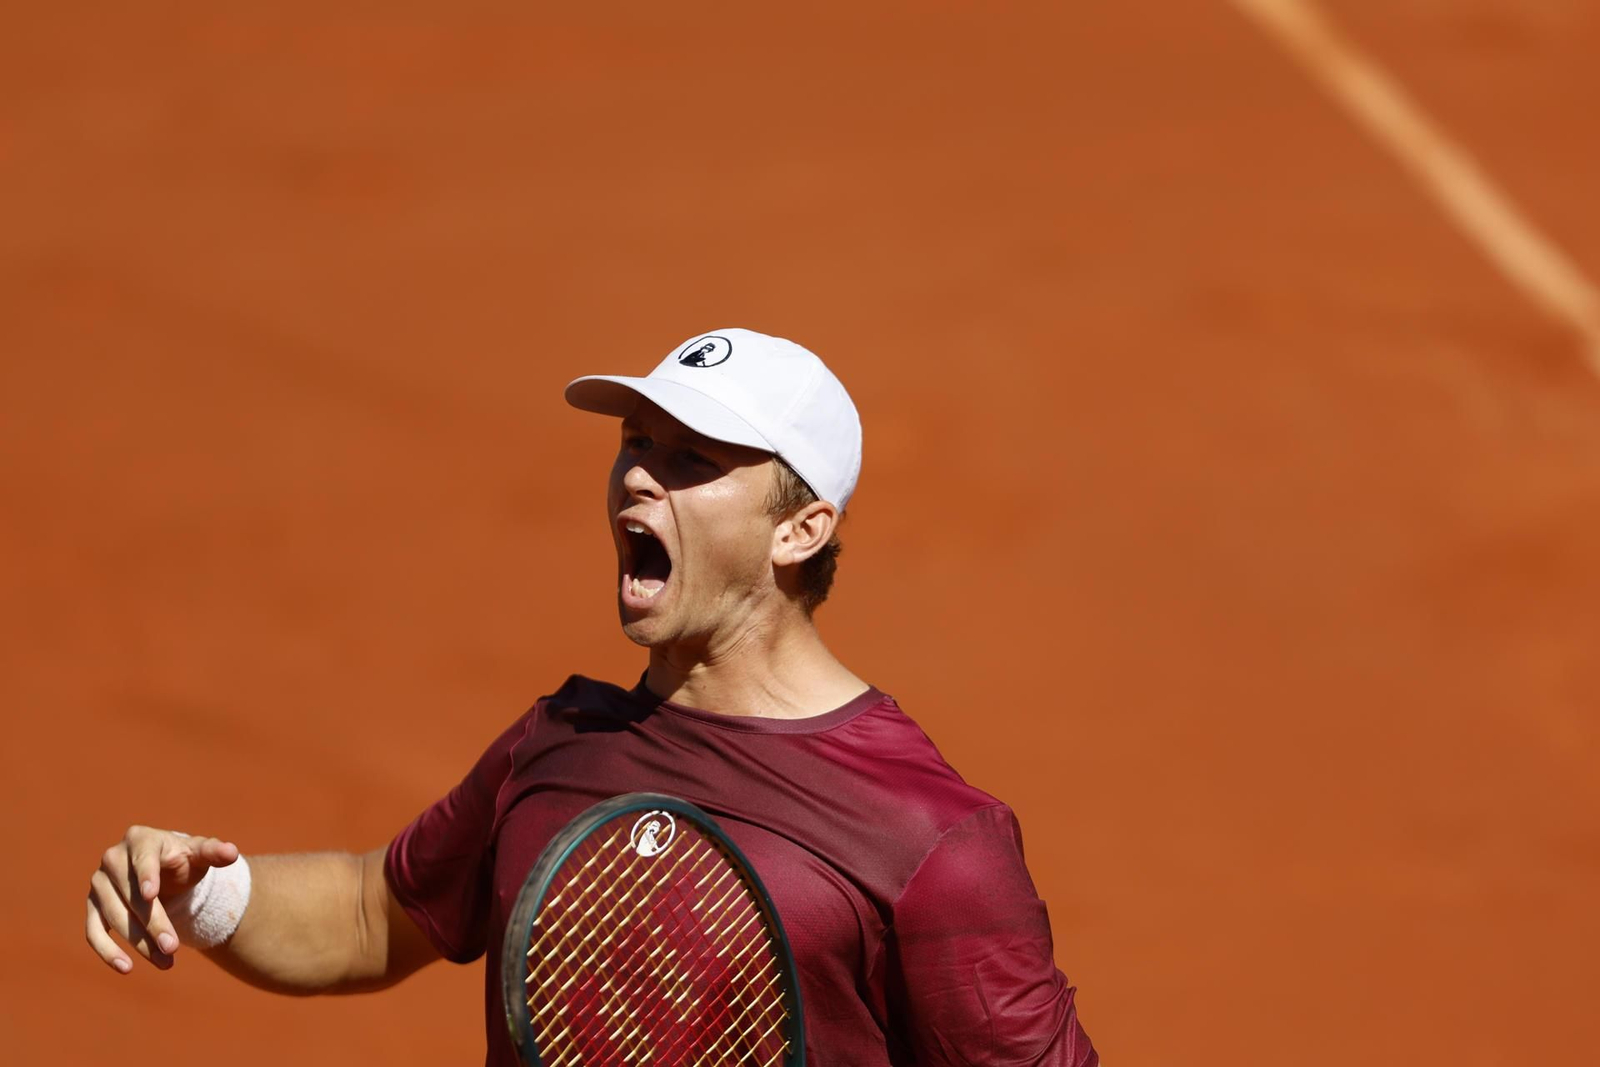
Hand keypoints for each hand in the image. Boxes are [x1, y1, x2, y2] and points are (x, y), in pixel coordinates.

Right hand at [85, 825, 239, 973]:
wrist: (164, 873)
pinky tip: (127, 968)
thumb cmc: (183, 860)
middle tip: (172, 947)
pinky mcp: (93, 906)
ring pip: (114, 917)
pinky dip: (107, 951)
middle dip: (153, 923)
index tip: (151, 895)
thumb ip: (215, 852)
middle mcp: (114, 858)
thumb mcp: (200, 854)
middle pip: (131, 895)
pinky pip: (93, 931)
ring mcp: (99, 883)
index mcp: (141, 839)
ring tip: (166, 961)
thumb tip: (232, 853)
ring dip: (139, 942)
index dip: (146, 876)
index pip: (143, 858)